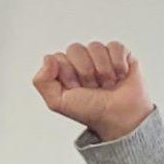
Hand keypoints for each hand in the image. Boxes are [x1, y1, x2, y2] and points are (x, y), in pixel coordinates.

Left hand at [31, 41, 153, 141]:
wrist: (119, 117)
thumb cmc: (90, 110)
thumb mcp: (57, 101)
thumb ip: (42, 81)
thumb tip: (48, 57)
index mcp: (64, 68)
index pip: (58, 57)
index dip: (67, 74)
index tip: (76, 89)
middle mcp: (81, 59)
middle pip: (75, 49)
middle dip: (85, 72)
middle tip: (93, 87)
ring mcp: (101, 55)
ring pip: (95, 47)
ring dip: (102, 70)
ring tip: (107, 84)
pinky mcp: (121, 53)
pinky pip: (114, 46)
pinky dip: (118, 64)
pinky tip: (120, 76)